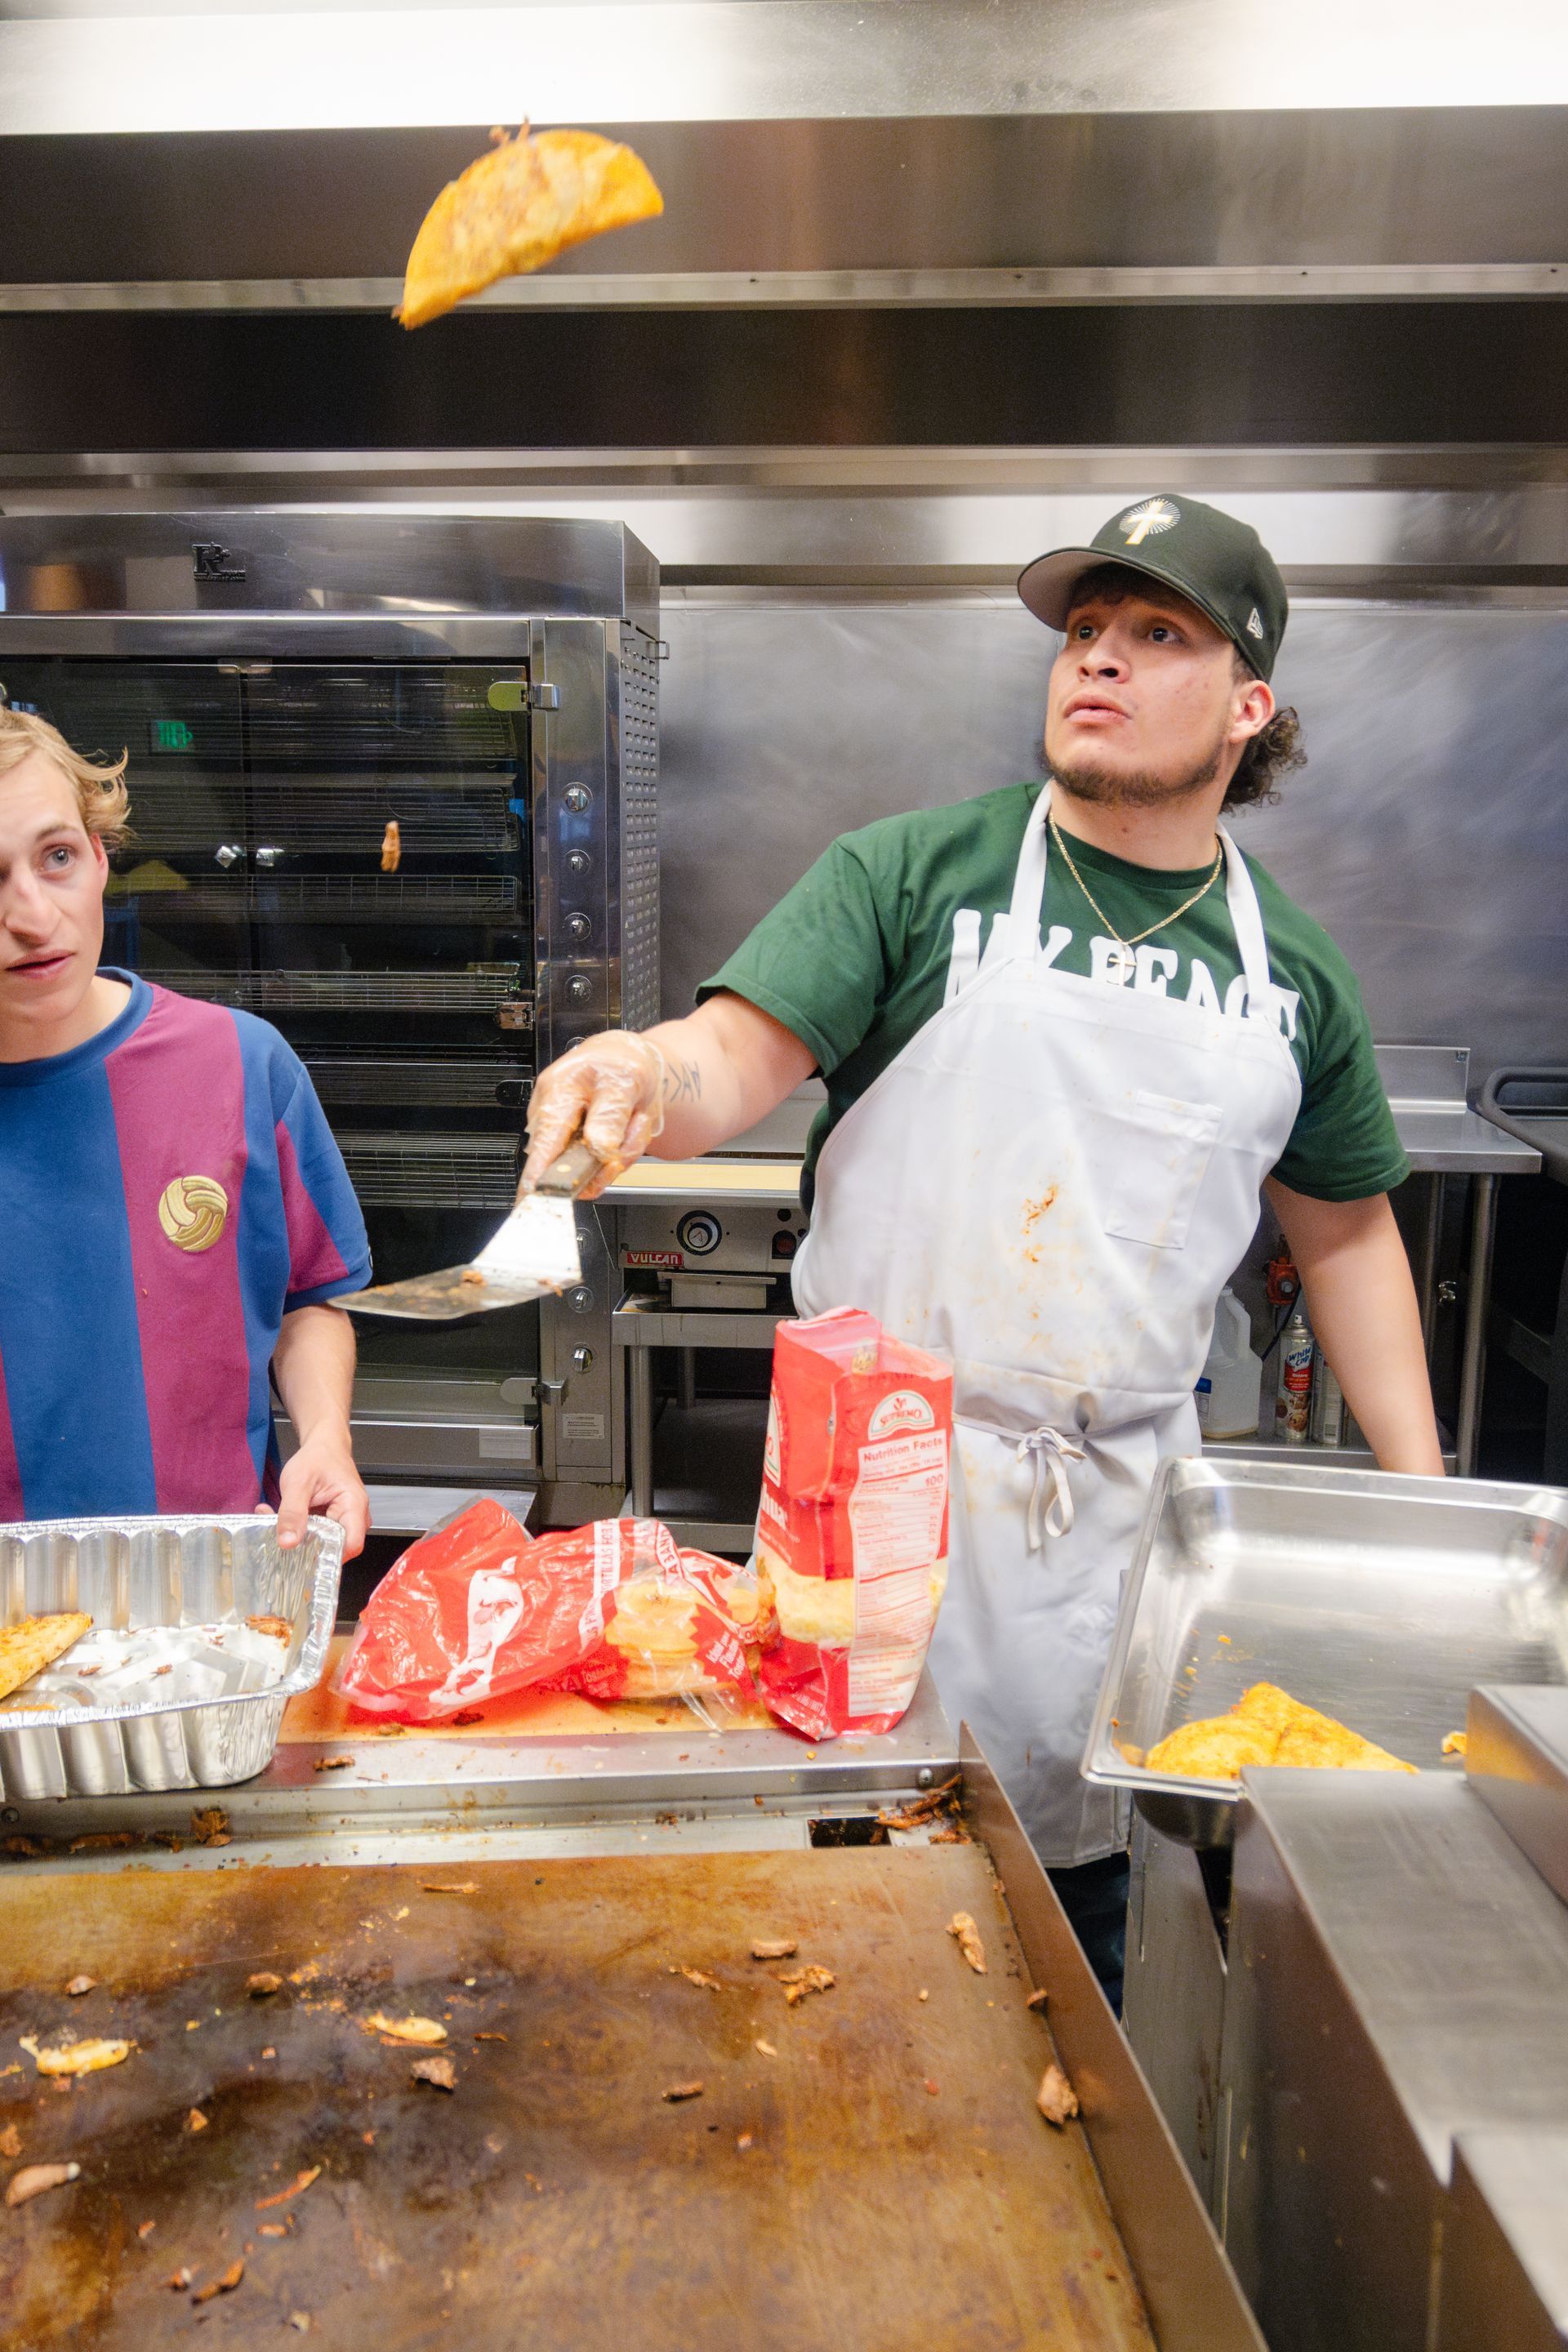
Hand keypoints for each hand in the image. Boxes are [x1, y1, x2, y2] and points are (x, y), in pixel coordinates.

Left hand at [275, 1420, 368, 1559]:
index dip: (329, 1555)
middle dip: (304, 1546)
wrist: (323, 1447)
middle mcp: (354, 1518)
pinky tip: (278, 1517)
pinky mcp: (331, 1523)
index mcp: (353, 1506)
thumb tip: (288, 1543)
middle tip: (277, 1536)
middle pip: (335, 1548)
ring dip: (297, 1537)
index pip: (350, 1545)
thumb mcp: (299, 1482)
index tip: (301, 1556)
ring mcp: (344, 1522)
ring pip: (322, 1543)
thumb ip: (292, 1513)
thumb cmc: (318, 1458)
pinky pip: (316, 1536)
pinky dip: (297, 1529)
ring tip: (273, 1521)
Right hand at [520, 1031, 665, 1197]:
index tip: (536, 1196)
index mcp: (557, 1093)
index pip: (544, 1142)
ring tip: (629, 1122)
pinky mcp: (573, 1151)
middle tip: (632, 1127)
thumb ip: (611, 1115)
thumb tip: (599, 1147)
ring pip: (590, 1170)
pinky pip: (598, 1170)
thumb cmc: (619, 1067)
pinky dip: (618, 1156)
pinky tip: (623, 1133)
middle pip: (571, 1165)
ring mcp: (561, 1137)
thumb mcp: (625, 1082)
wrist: (626, 1066)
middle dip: (607, 1159)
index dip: (539, 1174)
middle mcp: (551, 1118)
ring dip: (619, 1154)